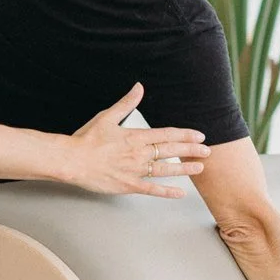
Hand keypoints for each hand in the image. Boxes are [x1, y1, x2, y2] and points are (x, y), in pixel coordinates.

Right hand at [66, 84, 206, 198]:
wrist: (73, 160)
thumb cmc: (87, 139)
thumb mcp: (107, 116)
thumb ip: (126, 103)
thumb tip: (138, 87)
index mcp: (136, 136)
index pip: (167, 134)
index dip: (185, 135)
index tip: (199, 136)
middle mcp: (139, 154)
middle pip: (171, 151)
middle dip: (191, 151)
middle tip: (207, 151)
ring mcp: (135, 171)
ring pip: (166, 170)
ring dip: (184, 169)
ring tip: (199, 168)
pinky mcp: (129, 185)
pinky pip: (152, 189)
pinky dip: (167, 192)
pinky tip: (180, 192)